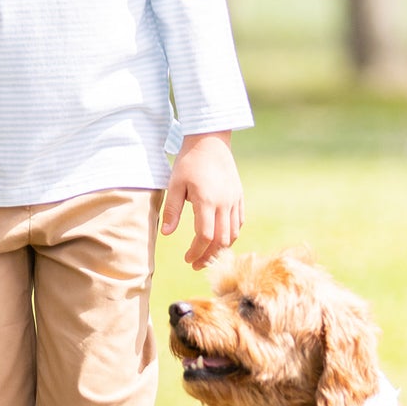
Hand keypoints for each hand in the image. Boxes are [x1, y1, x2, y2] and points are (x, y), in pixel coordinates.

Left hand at [161, 130, 242, 269]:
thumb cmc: (189, 161)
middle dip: (209, 256)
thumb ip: (172, 210)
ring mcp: (234, 200)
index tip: (187, 259)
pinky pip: (239, 222)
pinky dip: (231, 235)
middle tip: (196, 265)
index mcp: (207, 201)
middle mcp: (224, 203)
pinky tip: (220, 240)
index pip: (205, 236)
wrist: (210, 140)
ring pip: (233, 233)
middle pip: (221, 240)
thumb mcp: (175, 184)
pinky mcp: (239, 196)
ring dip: (221, 249)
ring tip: (208, 256)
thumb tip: (167, 234)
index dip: (197, 252)